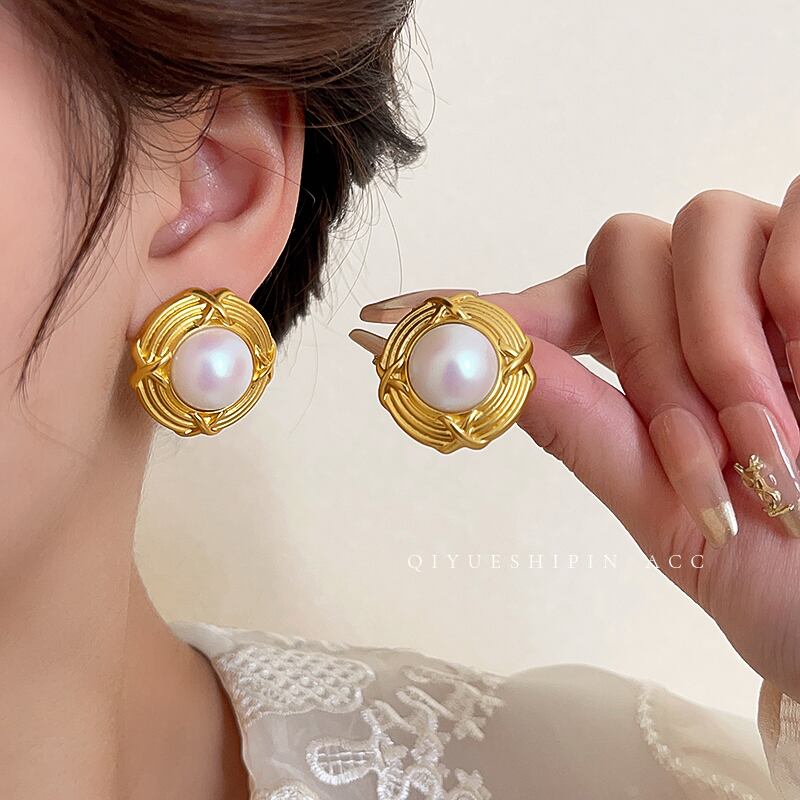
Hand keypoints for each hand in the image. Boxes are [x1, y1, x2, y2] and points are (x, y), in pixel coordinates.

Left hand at [355, 184, 799, 700]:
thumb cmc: (774, 566)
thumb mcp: (659, 506)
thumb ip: (567, 422)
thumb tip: (454, 367)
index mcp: (645, 362)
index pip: (546, 307)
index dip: (473, 308)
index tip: (378, 322)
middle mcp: (697, 302)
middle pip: (620, 251)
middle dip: (648, 358)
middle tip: (703, 460)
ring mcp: (766, 271)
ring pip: (697, 226)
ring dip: (719, 346)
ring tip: (774, 445)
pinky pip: (794, 208)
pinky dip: (793, 295)